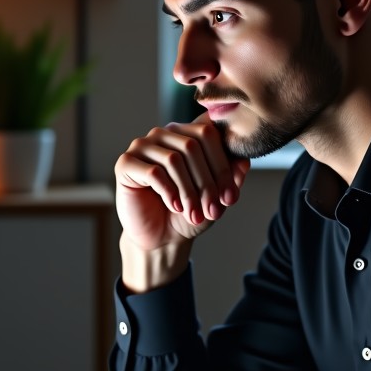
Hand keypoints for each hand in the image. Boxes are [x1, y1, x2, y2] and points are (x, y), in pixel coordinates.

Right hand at [114, 117, 249, 288]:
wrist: (162, 238)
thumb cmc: (190, 212)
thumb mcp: (217, 197)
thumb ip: (231, 177)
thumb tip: (244, 161)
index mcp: (187, 134)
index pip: (209, 132)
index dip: (223, 165)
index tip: (231, 197)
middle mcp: (165, 134)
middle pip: (192, 145)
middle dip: (207, 182)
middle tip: (213, 211)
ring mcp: (143, 146)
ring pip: (174, 159)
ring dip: (189, 191)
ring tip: (194, 214)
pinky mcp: (126, 163)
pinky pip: (153, 172)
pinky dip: (169, 192)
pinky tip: (175, 207)